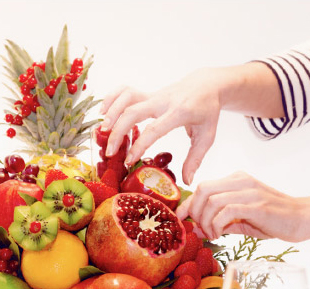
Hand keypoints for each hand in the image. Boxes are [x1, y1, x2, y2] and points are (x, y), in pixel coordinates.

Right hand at [100, 68, 222, 184]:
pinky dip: (112, 97)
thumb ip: (195, 159)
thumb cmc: (207, 111)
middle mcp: (164, 101)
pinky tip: (103, 112)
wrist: (207, 85)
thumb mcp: (206, 136)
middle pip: (133, 111)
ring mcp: (154, 94)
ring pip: (127, 97)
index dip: (139, 145)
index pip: (154, 129)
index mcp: (180, 112)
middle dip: (118, 132)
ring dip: (111, 112)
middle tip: (109, 152)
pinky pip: (125, 90)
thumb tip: (187, 181)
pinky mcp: (148, 93)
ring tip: (101, 131)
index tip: (129, 160)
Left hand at [175, 171, 309, 240]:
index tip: (181, 218)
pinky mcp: (255, 204)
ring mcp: (248, 191)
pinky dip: (215, 225)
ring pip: (211, 199)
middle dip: (194, 211)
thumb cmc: (275, 219)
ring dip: (205, 220)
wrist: (305, 218)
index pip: (203, 187)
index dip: (188, 203)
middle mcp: (240, 181)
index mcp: (236, 180)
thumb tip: (196, 228)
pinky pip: (224, 210)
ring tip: (212, 234)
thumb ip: (220, 222)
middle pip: (203, 189)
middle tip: (198, 229)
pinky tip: (220, 234)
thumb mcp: (243, 220)